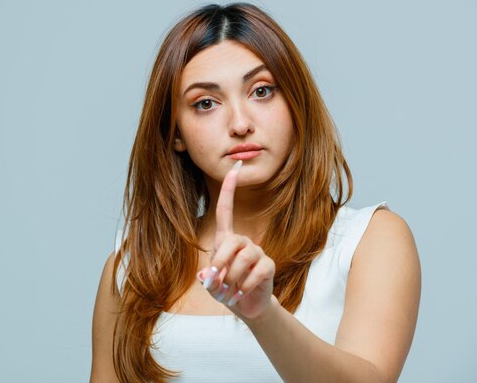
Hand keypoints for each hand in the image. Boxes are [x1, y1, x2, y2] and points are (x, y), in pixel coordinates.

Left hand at [197, 160, 275, 319]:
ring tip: (229, 292)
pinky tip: (241, 294)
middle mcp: (243, 241)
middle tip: (216, 285)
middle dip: (220, 265)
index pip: (226, 210)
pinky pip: (255, 272)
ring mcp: (257, 252)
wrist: (246, 307)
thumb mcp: (211, 284)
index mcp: (226, 239)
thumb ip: (208, 278)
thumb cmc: (226, 289)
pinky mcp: (268, 266)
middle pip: (231, 243)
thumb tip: (209, 276)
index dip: (229, 189)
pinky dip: (244, 287)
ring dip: (232, 279)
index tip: (234, 168)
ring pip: (243, 259)